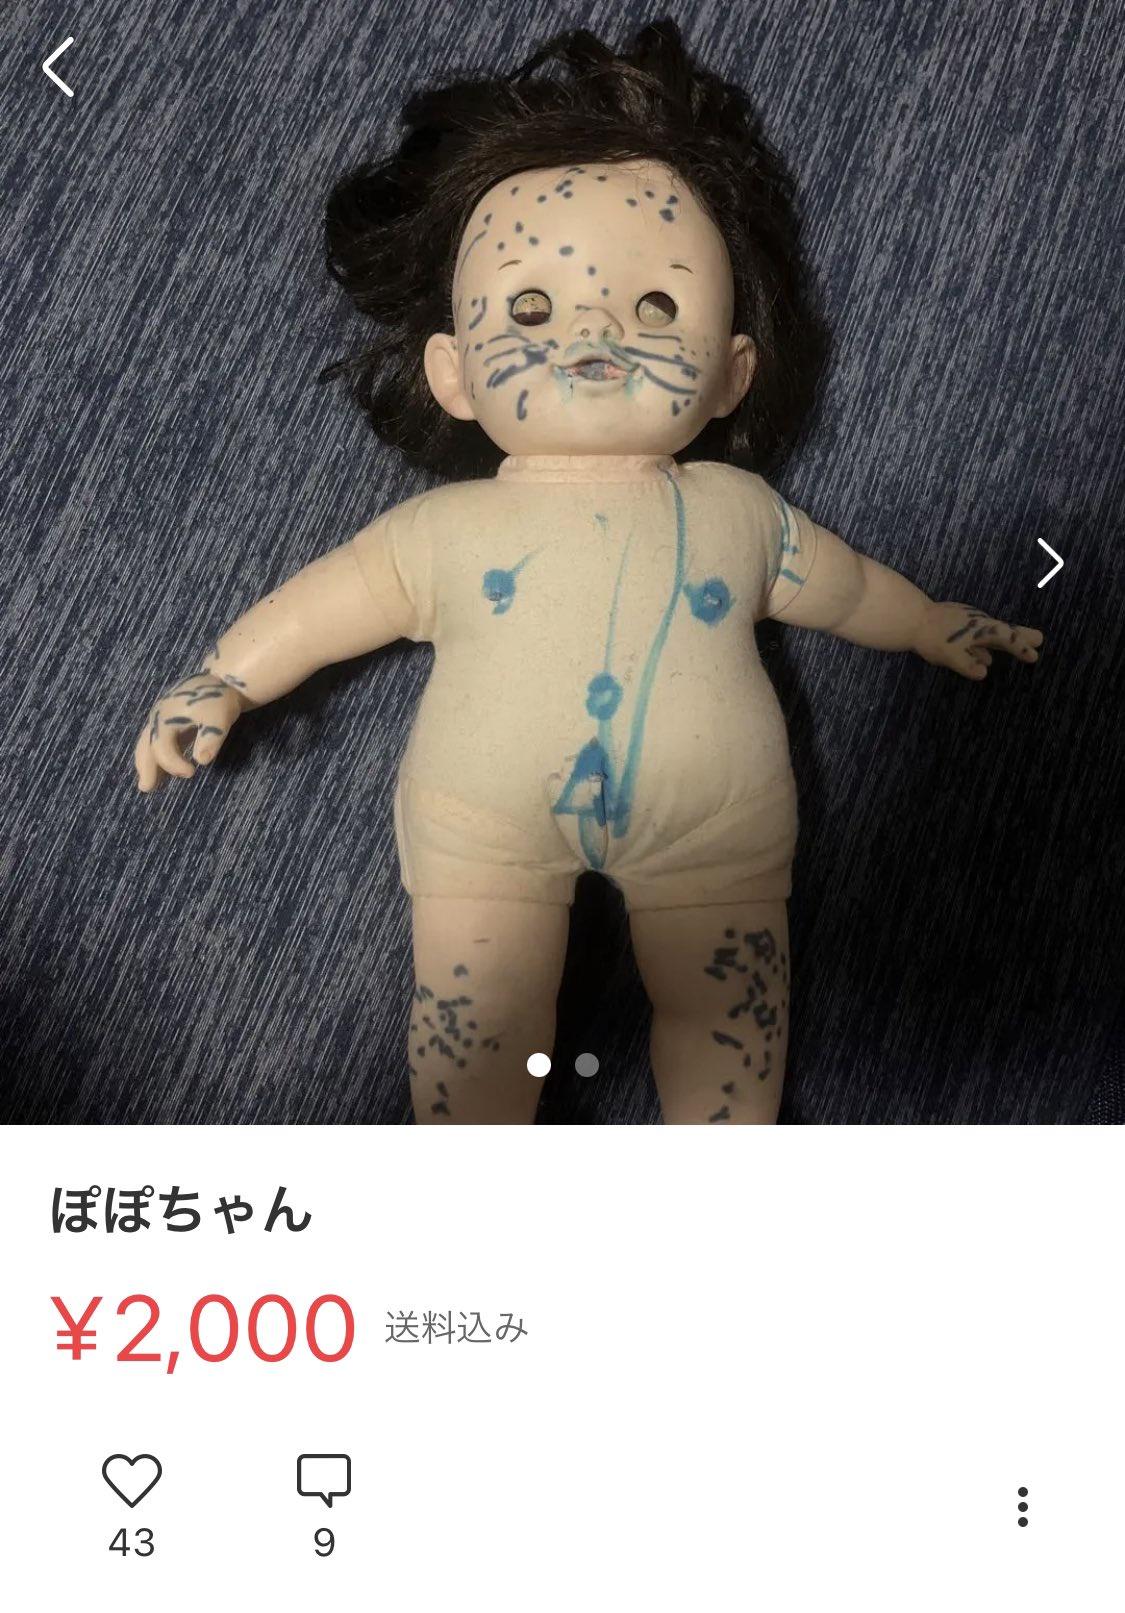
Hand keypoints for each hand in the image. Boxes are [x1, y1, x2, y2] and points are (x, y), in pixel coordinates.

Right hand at [134, 672, 244, 791]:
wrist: (222, 680)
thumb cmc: (218, 698)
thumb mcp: (219, 718)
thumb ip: (211, 738)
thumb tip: (203, 760)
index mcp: (165, 717)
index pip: (162, 748)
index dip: (174, 764)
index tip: (192, 772)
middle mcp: (158, 718)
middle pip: (146, 746)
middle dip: (146, 767)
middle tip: (146, 788)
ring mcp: (162, 719)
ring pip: (149, 744)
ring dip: (148, 764)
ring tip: (149, 785)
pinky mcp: (170, 721)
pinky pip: (158, 742)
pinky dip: (157, 756)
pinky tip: (162, 771)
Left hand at [913, 602, 1043, 680]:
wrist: (911, 618)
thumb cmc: (931, 637)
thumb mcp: (950, 656)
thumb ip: (967, 665)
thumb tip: (984, 672)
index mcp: (981, 629)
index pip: (1007, 638)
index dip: (1021, 647)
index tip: (1034, 655)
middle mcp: (978, 623)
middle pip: (1004, 631)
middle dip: (1021, 637)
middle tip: (1040, 639)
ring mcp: (967, 622)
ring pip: (990, 634)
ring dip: (1004, 643)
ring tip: (1016, 649)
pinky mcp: (957, 623)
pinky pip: (976, 637)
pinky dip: (985, 646)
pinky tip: (985, 657)